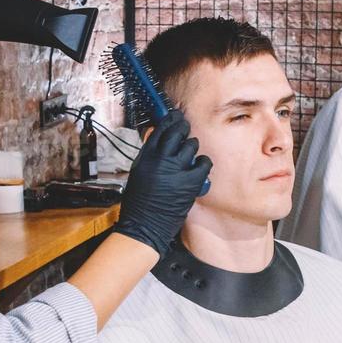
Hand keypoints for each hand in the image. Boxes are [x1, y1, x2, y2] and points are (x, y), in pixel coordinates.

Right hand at [114, 109, 211, 257]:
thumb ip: (149, 154)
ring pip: (191, 145)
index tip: (174, 116)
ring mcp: (176, 170)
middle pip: (176, 132)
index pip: (159, 130)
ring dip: (192, 148)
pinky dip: (202, 164)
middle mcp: (160, 160)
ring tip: (189, 156)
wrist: (144, 226)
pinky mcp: (190, 182)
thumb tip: (157, 138)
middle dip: (183, 128)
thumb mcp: (138, 172)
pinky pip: (203, 162)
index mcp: (145, 157)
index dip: (169, 121)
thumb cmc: (139, 203)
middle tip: (185, 129)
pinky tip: (198, 168)